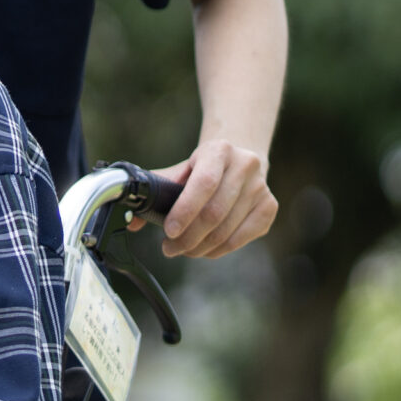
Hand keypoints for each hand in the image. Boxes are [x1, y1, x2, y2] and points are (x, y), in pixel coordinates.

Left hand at [151, 138, 276, 258]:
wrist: (239, 160)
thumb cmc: (202, 169)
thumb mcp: (180, 171)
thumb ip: (156, 191)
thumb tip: (131, 221)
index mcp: (219, 150)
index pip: (203, 184)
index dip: (185, 211)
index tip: (168, 231)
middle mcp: (245, 165)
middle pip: (215, 212)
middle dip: (188, 237)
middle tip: (169, 248)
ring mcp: (261, 187)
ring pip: (227, 230)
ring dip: (200, 247)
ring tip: (182, 250)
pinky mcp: (270, 207)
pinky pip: (242, 238)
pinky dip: (219, 250)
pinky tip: (203, 249)